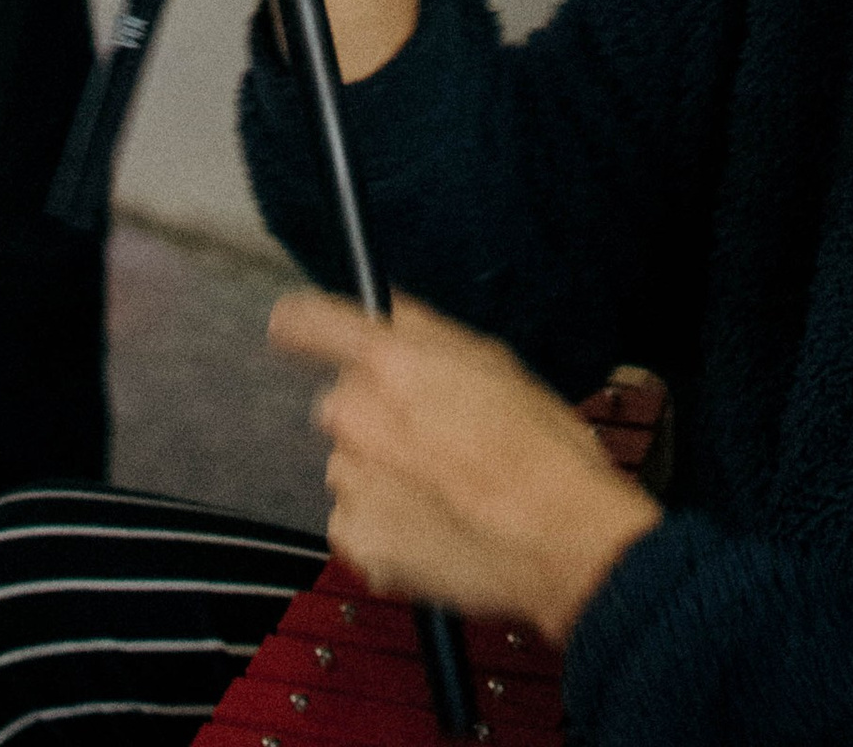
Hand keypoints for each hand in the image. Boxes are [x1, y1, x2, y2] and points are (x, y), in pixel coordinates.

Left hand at [270, 292, 660, 645]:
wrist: (560, 539)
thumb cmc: (538, 447)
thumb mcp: (490, 360)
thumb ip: (422, 331)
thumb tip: (383, 311)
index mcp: (391, 363)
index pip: (308, 322)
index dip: (299, 323)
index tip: (292, 327)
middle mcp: (358, 418)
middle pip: (342, 405)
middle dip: (376, 417)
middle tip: (433, 440)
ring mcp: (353, 484)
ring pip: (350, 466)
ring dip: (381, 474)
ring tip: (443, 491)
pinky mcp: (356, 541)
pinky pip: (355, 522)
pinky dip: (385, 526)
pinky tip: (433, 526)